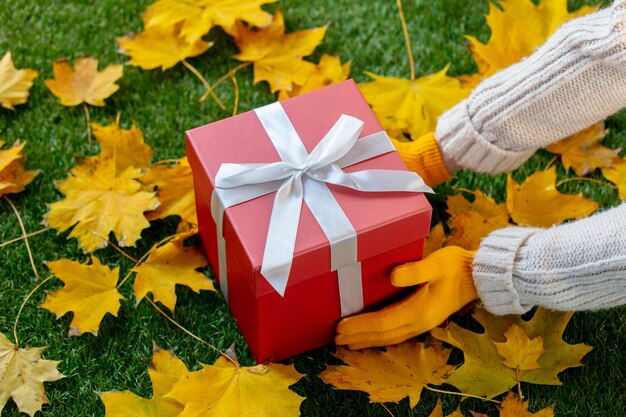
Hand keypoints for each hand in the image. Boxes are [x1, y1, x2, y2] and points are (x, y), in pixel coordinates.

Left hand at [335, 246, 477, 349]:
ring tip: (347, 342)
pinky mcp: (423, 320)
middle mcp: (419, 322)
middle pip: (382, 334)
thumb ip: (415, 270)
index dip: (360, 325)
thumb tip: (393, 277)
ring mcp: (422, 324)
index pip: (383, 322)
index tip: (341, 326)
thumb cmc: (455, 266)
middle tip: (335, 338)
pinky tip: (371, 337)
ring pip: (389, 337)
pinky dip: (379, 337)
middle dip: (358, 336)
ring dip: (367, 340)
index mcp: (419, 310)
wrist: (478, 276)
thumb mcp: (436, 263)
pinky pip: (396, 334)